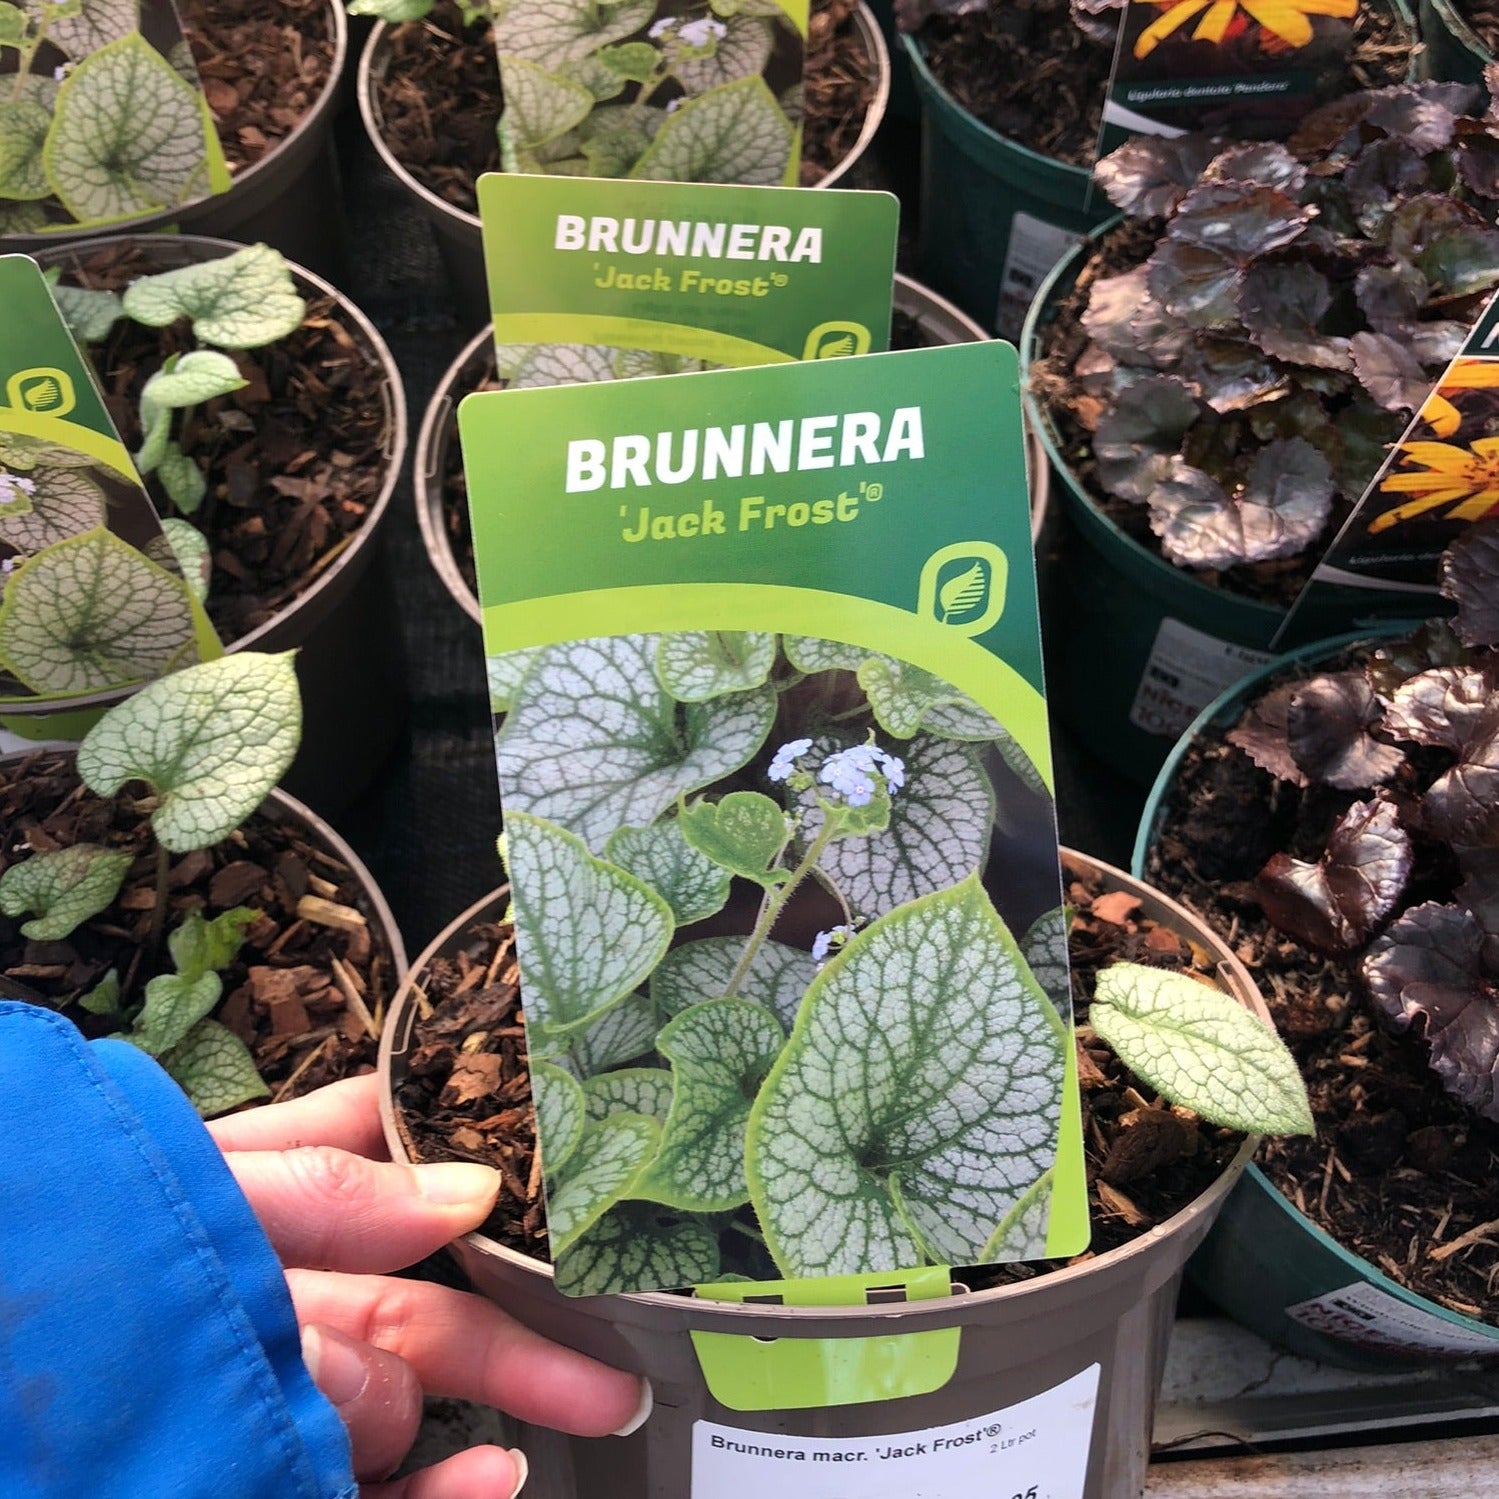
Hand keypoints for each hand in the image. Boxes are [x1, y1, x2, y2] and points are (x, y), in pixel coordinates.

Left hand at [209, 1075, 650, 1498]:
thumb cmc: (85, 1275)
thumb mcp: (201, 1198)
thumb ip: (326, 1188)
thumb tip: (475, 1187)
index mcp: (261, 1195)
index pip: (386, 1147)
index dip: (474, 1144)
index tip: (573, 1157)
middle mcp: (292, 1293)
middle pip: (432, 1302)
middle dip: (527, 1329)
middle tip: (617, 1368)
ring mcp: (297, 1393)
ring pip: (404, 1397)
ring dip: (394, 1399)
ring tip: (328, 1389)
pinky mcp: (297, 1470)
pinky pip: (391, 1492)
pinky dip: (446, 1492)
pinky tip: (491, 1478)